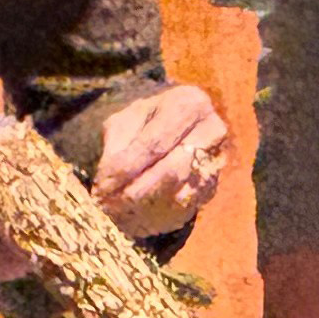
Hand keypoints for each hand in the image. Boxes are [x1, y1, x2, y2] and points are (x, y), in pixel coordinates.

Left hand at [92, 83, 230, 240]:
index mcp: (189, 104)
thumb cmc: (145, 123)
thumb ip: (118, 144)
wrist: (174, 130)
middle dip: (135, 191)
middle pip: (170, 171)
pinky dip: (158, 213)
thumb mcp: (125, 121)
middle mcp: (212, 131)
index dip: (125, 168)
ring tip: (116, 210)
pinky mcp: (213, 185)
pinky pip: (186, 207)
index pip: (153, 144)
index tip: (101, 185)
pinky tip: (135, 212)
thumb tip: (111, 176)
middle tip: (107, 204)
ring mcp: (217, 160)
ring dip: (145, 206)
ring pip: (180, 193)